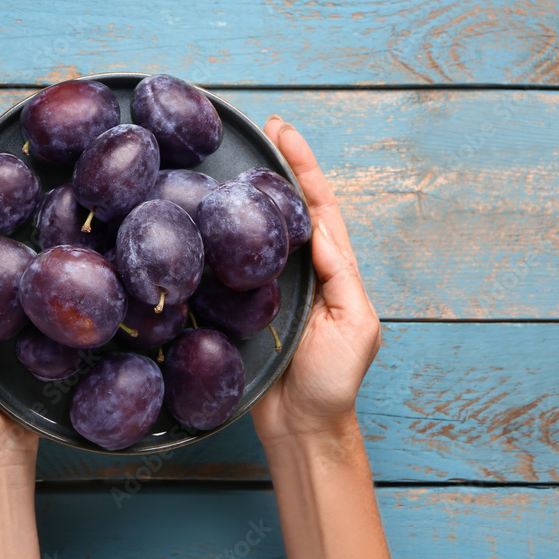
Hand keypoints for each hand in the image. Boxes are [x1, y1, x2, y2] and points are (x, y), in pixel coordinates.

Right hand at [250, 116, 380, 445]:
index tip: (284, 132)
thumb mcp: (357, 327)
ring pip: (256, 234)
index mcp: (332, 270)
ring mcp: (268, 288)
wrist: (300, 426)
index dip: (304, 168)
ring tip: (225, 164)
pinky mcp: (241, 308)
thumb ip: (342, 278)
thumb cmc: (335, 381)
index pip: (319, 208)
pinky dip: (220, 241)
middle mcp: (299, 271)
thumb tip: (321, 232)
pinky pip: (229, 267)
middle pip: (287, 210)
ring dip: (245, 199)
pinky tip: (201, 222)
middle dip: (275, 169)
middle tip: (255, 133)